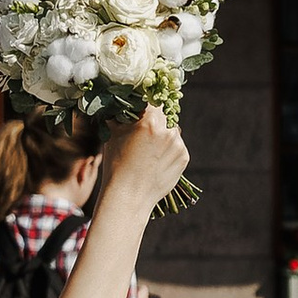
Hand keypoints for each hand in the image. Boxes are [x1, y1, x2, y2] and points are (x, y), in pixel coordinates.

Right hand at [100, 105, 189, 219]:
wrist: (129, 196)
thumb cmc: (116, 165)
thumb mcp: (113, 134)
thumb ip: (121, 116)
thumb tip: (121, 103)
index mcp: (150, 121)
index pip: (152, 101)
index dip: (146, 105)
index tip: (141, 110)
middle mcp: (168, 130)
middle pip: (165, 114)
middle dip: (155, 120)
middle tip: (143, 132)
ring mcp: (178, 144)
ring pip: (172, 130)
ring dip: (163, 135)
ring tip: (148, 151)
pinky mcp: (184, 157)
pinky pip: (177, 146)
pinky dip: (168, 150)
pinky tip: (155, 161)